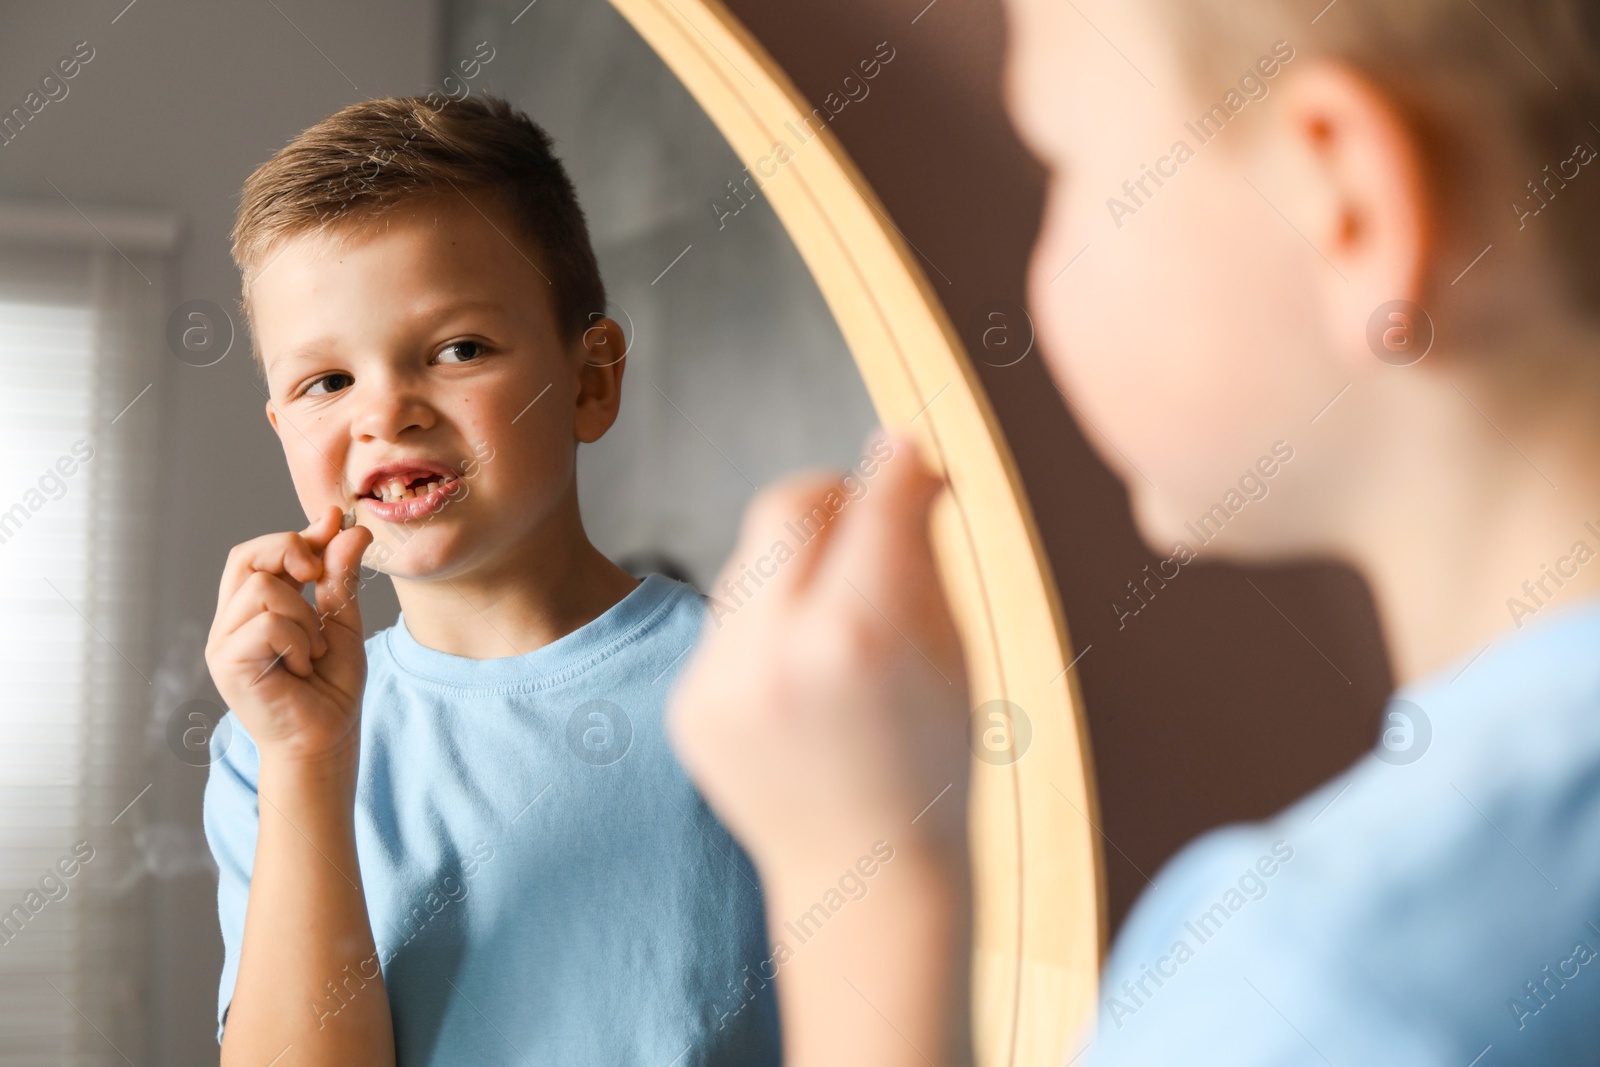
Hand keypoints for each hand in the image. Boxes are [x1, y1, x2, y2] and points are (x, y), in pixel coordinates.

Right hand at [206, 505, 374, 767]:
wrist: (327, 740)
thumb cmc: (330, 687)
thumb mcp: (342, 620)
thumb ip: (339, 576)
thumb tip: (349, 527)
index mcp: (251, 610)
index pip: (257, 553)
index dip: (296, 535)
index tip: (334, 524)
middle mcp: (229, 622)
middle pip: (246, 556)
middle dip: (291, 551)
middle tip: (319, 577)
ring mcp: (222, 643)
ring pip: (261, 588)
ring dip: (303, 616)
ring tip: (312, 651)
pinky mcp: (226, 664)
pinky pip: (267, 624)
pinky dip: (297, 641)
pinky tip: (302, 668)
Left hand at [666, 430, 970, 886]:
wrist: (866, 881)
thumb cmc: (931, 769)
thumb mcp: (953, 654)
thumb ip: (922, 555)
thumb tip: (906, 467)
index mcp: (859, 634)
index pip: (871, 501)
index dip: (896, 466)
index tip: (908, 450)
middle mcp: (776, 650)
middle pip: (787, 503)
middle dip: (832, 496)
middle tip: (867, 517)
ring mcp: (720, 681)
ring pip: (750, 561)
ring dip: (797, 566)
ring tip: (840, 625)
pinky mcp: (689, 704)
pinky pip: (728, 623)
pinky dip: (767, 627)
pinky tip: (802, 682)